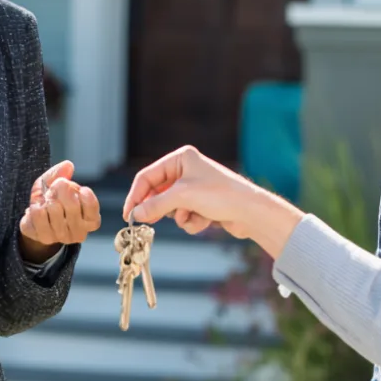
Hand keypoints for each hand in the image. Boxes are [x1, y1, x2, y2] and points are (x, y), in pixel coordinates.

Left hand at [19, 160, 101, 262]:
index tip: (78, 189)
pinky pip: (39, 214)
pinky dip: (36, 205)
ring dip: (47, 198)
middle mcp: (80, 231)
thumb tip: (68, 165)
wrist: (34, 220)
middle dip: (60, 190)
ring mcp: (63, 237)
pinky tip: (38, 208)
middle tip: (55, 190)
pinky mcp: (46, 238)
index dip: (83, 193)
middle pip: (72, 204)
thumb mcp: (54, 182)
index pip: (92, 206)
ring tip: (46, 201)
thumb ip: (60, 173)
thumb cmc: (51, 199)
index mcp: (91, 219)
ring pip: (54, 208)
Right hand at [122, 146, 256, 237]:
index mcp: (181, 158)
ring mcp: (194, 188)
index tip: (128, 213)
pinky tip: (206, 221)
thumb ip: (155, 205)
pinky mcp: (202, 204)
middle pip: (158, 193)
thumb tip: (135, 213)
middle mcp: (186, 170)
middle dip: (160, 208)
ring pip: (171, 207)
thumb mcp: (183, 197)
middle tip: (147, 222)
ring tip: (194, 216)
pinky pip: (185, 215)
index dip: (136, 195)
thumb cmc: (220, 195)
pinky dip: (192, 221)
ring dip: (180, 216)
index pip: (148, 176)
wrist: (251, 212)